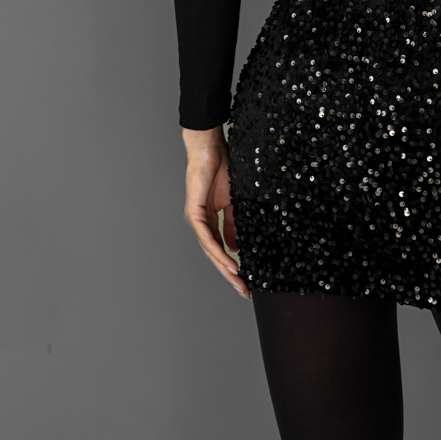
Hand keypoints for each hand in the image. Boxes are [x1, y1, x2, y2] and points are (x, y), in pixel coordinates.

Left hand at [182, 126, 249, 298]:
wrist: (211, 149)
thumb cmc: (222, 169)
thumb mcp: (233, 202)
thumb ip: (233, 224)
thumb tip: (235, 247)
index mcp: (209, 221)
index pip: (221, 249)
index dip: (232, 266)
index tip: (246, 280)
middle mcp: (200, 223)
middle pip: (214, 255)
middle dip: (229, 274)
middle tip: (244, 290)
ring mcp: (195, 219)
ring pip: (209, 250)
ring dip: (224, 267)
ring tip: (239, 280)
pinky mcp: (194, 212)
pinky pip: (206, 236)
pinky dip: (217, 251)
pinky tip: (229, 260)